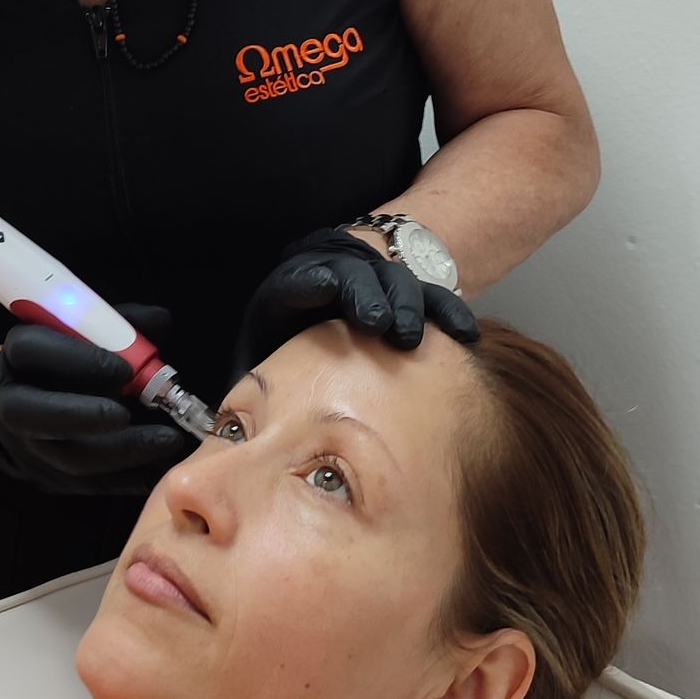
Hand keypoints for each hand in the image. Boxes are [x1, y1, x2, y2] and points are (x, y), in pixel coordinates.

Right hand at [0, 303, 194, 495]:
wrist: (29, 406)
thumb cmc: (66, 362)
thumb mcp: (87, 332)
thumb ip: (120, 324)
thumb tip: (160, 321)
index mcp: (20, 356)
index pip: (33, 350)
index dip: (77, 358)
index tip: (124, 369)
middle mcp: (13, 402)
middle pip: (38, 414)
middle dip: (88, 416)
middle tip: (132, 414)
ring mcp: (29, 446)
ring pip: (67, 458)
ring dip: (120, 453)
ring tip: (165, 441)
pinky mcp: (50, 479)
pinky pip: (89, 486)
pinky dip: (127, 478)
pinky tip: (159, 467)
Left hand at [236, 225, 478, 373]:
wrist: (330, 305)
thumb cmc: (291, 353)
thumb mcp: (264, 361)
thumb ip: (255, 385)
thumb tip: (236, 426)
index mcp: (292, 290)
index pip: (299, 279)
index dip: (311, 281)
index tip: (323, 285)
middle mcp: (337, 276)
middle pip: (355, 273)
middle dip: (369, 294)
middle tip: (381, 325)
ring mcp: (376, 278)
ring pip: (395, 279)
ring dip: (408, 304)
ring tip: (413, 337)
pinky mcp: (409, 291)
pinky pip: (433, 295)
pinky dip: (447, 312)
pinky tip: (463, 335)